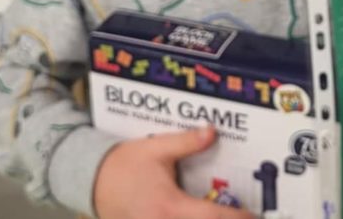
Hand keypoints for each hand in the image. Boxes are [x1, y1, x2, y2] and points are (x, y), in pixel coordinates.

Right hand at [93, 127, 255, 218]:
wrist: (89, 180)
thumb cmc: (123, 165)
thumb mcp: (156, 149)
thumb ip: (186, 142)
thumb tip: (212, 131)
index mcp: (169, 206)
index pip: (212, 217)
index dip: (237, 218)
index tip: (252, 215)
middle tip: (244, 217)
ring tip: (224, 215)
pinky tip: (198, 216)